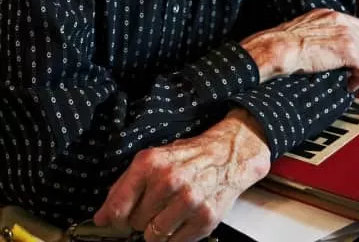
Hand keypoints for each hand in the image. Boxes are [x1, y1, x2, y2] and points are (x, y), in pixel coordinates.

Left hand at [94, 109, 270, 241]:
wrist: (226, 156)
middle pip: (135, 222)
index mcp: (151, 163)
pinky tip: (183, 217)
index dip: (112, 218)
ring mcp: (188, 200)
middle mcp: (169, 180)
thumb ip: (124, 186)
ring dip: (158, 228)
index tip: (112, 220)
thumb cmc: (186, 158)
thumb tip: (101, 217)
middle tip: (155, 204)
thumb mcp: (152, 159)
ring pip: (153, 236)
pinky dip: (176, 235)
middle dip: (141, 217)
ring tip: (169, 211)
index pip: (118, 206)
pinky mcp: (204, 218)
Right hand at [241, 8, 358, 90]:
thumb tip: (320, 46)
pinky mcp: (349, 52)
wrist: (282, 48)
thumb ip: (317, 32)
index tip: (348, 55)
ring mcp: (347, 36)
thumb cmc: (284, 43)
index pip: (355, 26)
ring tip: (350, 76)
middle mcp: (341, 22)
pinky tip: (349, 85)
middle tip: (350, 67)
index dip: (354, 43)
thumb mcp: (303, 29)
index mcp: (330, 15)